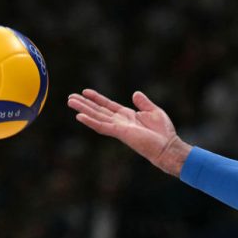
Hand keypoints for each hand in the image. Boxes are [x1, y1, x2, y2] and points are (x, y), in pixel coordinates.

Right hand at [67, 89, 191, 175]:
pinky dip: (91, 121)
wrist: (167, 146)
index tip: (85, 91)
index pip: (108, 106)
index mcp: (127, 116)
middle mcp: (120, 122)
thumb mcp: (154, 111)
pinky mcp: (120, 133)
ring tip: (70, 102)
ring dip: (83, 110)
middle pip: (98, 111)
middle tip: (70, 97)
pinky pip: (102, 126)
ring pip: (96, 117)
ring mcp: (118, 128)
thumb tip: (135, 93)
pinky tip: (80, 116)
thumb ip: (143, 102)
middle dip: (85, 104)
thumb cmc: (163, 132)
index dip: (97, 98)